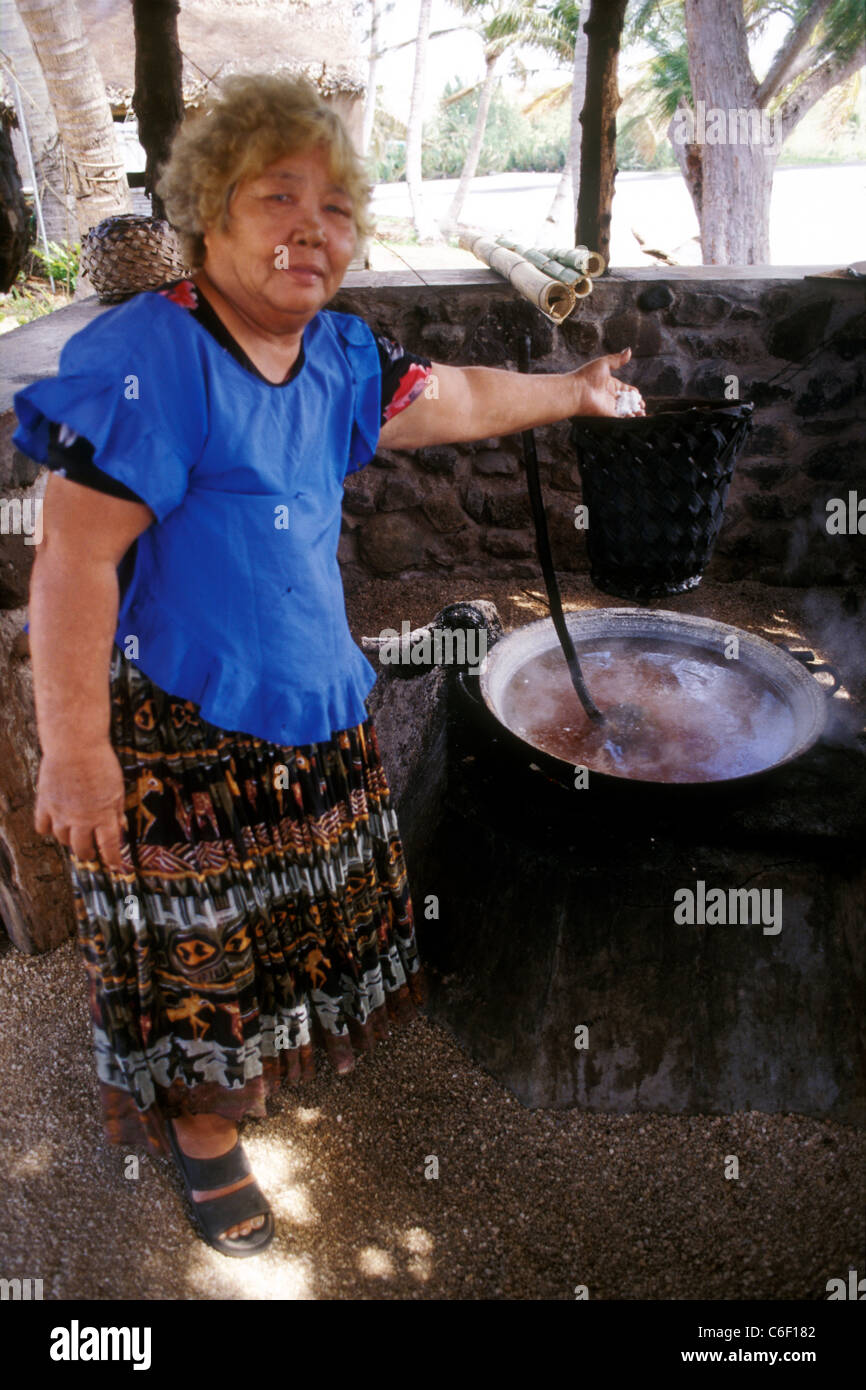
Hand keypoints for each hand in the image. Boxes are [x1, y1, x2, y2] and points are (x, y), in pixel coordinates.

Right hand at [35, 743, 127, 871]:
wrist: (74, 746)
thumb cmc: (99, 763)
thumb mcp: (117, 788)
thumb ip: (116, 810)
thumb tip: (120, 826)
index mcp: (103, 816)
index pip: (110, 846)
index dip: (113, 859)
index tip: (115, 866)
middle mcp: (81, 819)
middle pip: (83, 848)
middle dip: (89, 854)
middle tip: (91, 853)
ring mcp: (61, 813)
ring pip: (62, 839)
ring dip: (70, 841)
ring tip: (74, 837)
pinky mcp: (45, 804)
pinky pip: (43, 826)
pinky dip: (48, 829)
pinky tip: (53, 825)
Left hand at [572, 347, 645, 416]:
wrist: (576, 390)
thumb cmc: (586, 375)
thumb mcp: (604, 363)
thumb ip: (618, 359)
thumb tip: (629, 350)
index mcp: (610, 384)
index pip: (625, 390)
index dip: (633, 393)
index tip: (638, 395)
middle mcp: (609, 396)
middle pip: (626, 402)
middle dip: (635, 404)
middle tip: (642, 405)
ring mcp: (608, 406)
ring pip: (625, 411)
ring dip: (634, 412)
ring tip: (642, 412)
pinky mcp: (607, 414)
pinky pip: (620, 418)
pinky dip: (628, 418)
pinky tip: (635, 416)